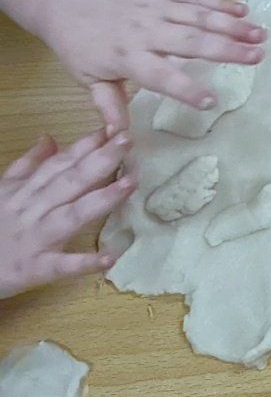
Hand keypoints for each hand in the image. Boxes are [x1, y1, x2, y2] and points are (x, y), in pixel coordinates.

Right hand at [0, 131, 131, 297]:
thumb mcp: (2, 191)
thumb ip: (27, 166)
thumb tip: (49, 138)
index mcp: (27, 191)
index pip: (61, 163)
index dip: (87, 144)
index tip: (115, 127)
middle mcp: (34, 210)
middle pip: (70, 181)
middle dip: (100, 160)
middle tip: (127, 140)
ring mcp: (36, 239)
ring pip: (72, 216)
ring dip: (101, 200)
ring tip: (131, 184)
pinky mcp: (35, 269)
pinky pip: (62, 265)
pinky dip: (84, 262)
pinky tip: (110, 257)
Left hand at [35, 0, 264, 133]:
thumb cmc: (79, 42)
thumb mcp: (87, 78)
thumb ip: (109, 105)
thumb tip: (120, 137)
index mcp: (125, 57)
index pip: (160, 75)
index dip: (185, 88)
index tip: (211, 101)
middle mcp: (144, 30)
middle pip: (191, 41)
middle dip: (227, 49)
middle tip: (258, 57)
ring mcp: (155, 7)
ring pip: (199, 15)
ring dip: (233, 24)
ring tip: (261, 35)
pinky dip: (220, 1)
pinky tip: (244, 9)